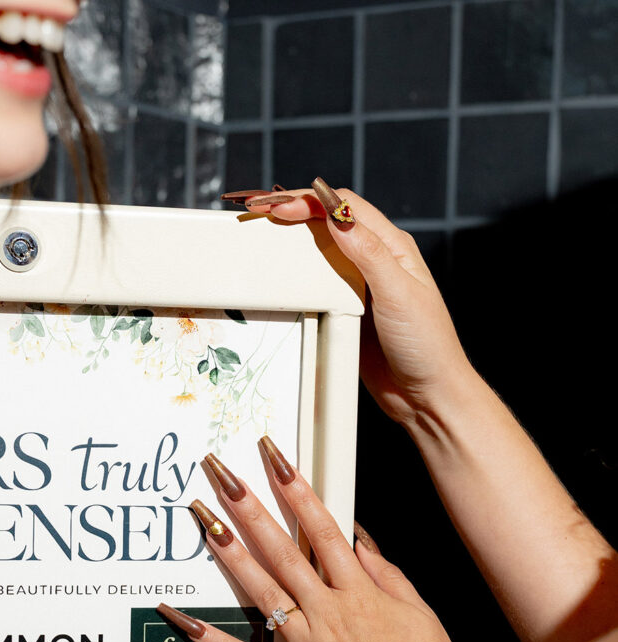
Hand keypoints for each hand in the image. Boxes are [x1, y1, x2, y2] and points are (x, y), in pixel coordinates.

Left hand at [158, 438, 465, 641]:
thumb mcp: (418, 610)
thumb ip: (384, 572)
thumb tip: (356, 539)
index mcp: (360, 593)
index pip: (322, 528)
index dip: (295, 490)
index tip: (273, 459)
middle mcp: (329, 614)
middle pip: (283, 551)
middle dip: (250, 509)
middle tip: (221, 477)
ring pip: (262, 593)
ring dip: (230, 555)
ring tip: (203, 522)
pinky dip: (213, 639)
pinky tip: (183, 619)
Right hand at [222, 180, 473, 425]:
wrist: (427, 397)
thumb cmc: (427, 346)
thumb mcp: (398, 294)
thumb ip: (368, 253)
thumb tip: (337, 216)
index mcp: (393, 248)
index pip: (345, 207)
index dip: (308, 201)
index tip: (277, 209)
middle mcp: (375, 261)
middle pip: (328, 223)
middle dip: (293, 212)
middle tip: (258, 212)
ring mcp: (359, 288)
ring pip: (319, 253)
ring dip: (291, 242)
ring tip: (261, 236)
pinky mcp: (347, 314)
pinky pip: (316, 287)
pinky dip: (295, 277)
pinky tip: (279, 277)